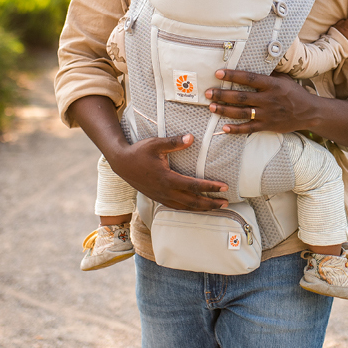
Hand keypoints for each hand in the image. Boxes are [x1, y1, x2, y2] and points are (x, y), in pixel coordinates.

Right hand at [108, 133, 228, 210]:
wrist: (121, 163)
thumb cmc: (139, 152)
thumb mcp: (156, 144)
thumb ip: (174, 142)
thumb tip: (191, 137)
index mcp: (167, 178)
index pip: (194, 185)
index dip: (211, 187)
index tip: (224, 187)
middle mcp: (165, 191)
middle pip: (193, 202)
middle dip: (211, 204)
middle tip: (226, 203)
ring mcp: (161, 196)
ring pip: (185, 207)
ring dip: (202, 208)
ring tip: (216, 207)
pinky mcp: (158, 198)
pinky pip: (176, 207)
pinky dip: (189, 209)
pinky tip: (196, 207)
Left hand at [206, 69, 312, 134]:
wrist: (309, 112)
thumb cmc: (294, 93)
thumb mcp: (283, 79)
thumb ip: (268, 74)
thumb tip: (252, 63)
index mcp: (272, 85)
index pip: (249, 79)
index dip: (233, 76)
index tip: (219, 73)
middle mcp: (268, 99)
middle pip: (241, 97)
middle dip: (222, 95)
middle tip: (208, 93)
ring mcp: (267, 114)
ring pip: (242, 113)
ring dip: (225, 110)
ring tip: (211, 107)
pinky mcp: (268, 126)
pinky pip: (249, 128)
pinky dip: (236, 129)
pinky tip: (224, 128)